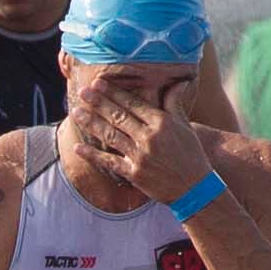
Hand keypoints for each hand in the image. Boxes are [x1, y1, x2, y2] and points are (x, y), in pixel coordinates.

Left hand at [74, 78, 212, 203]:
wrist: (195, 187)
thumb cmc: (190, 154)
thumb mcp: (185, 126)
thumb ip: (176, 103)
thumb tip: (180, 82)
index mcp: (161, 122)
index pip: (133, 103)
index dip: (114, 92)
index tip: (98, 83)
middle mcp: (149, 137)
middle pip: (118, 116)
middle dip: (98, 102)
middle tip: (82, 91)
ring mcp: (140, 156)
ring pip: (111, 135)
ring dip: (91, 123)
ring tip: (76, 112)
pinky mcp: (134, 174)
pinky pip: (109, 162)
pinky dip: (93, 155)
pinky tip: (78, 148)